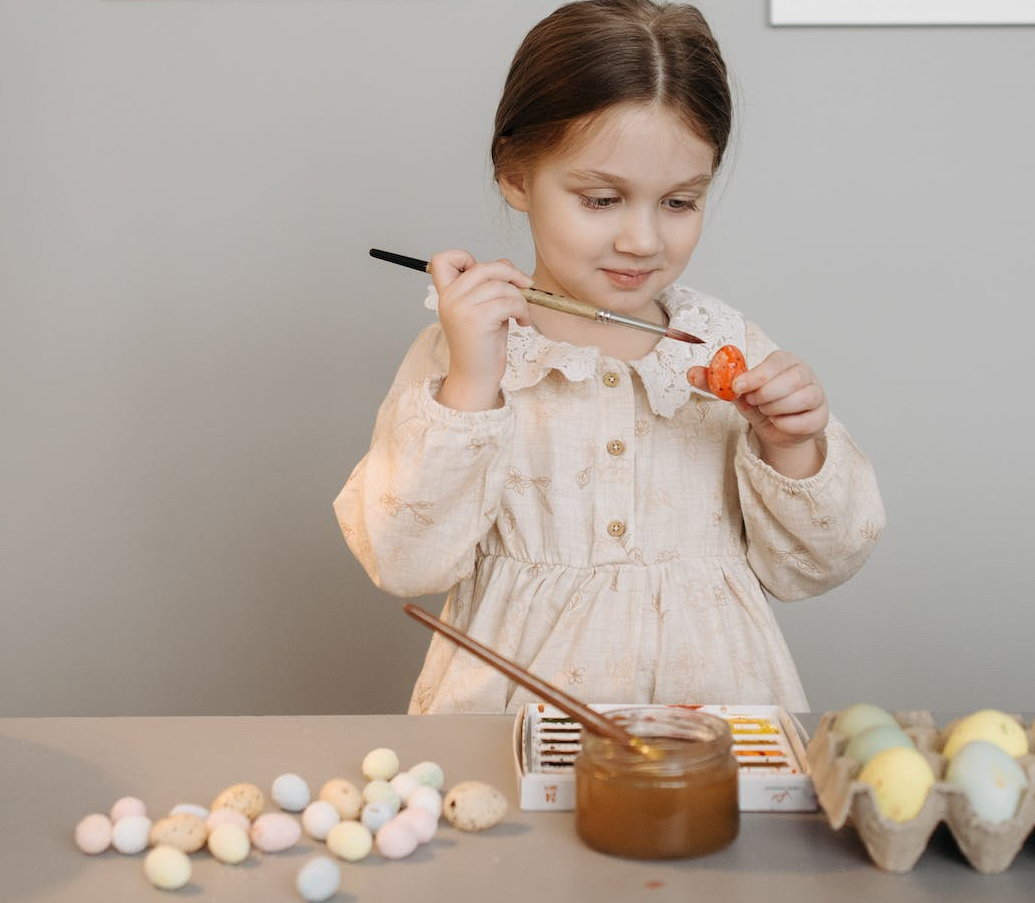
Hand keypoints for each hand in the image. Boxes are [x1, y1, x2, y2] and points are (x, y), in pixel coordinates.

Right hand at [429, 249, 532, 410]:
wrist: (476, 376)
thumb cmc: (482, 345)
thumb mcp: (485, 309)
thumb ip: (490, 285)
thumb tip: (506, 264)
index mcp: (446, 294)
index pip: (442, 259)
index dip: (465, 257)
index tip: (486, 275)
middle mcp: (449, 298)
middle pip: (484, 267)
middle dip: (511, 273)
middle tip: (525, 286)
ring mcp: (461, 307)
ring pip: (501, 286)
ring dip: (520, 298)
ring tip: (522, 315)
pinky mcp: (477, 319)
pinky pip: (509, 302)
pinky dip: (522, 310)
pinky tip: (522, 323)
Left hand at [687, 350, 828, 476]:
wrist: (776, 429)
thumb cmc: (759, 403)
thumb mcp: (737, 392)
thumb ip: (715, 382)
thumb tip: (691, 373)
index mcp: (784, 360)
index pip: (775, 363)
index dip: (756, 376)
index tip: (738, 388)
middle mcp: (805, 373)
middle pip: (792, 379)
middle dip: (766, 394)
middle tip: (754, 401)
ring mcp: (817, 394)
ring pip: (801, 398)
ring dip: (775, 409)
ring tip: (766, 411)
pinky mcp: (821, 416)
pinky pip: (805, 421)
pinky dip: (785, 424)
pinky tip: (778, 422)